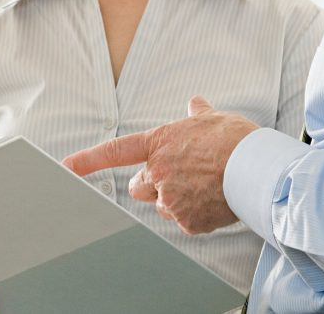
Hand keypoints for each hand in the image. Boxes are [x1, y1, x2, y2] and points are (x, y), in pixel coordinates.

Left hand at [63, 95, 258, 233]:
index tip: (67, 166)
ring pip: (162, 204)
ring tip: (205, 185)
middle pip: (140, 185)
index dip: (88, 159)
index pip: (115, 151)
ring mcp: (170, 199)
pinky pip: (184, 219)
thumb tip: (195, 103)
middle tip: (180, 174)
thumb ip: (197, 113)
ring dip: (175, 198)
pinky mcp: (187, 221)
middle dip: (152, 183)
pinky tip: (213, 199)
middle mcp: (159, 172)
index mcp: (160, 144)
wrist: (256, 168)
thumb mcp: (213, 118)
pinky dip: (195, 213)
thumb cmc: (235, 139)